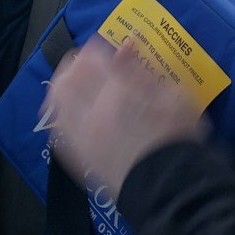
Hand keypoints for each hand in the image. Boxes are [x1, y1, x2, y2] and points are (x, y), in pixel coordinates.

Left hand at [43, 36, 206, 198]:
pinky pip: (58, 129)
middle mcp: (91, 114)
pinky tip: (74, 110)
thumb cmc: (178, 138)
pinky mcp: (78, 157)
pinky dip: (62, 113)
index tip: (110, 49)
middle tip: (90, 62)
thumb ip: (144, 71)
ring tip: (78, 83)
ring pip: (56, 102)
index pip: (92, 58)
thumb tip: (126, 46)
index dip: (99, 48)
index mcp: (117, 95)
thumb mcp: (174, 96)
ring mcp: (80, 138)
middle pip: (66, 78)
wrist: (170, 188)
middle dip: (75, 64)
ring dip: (64, 85)